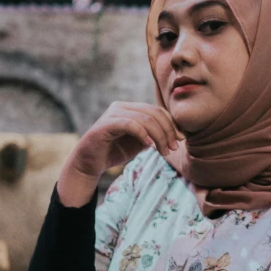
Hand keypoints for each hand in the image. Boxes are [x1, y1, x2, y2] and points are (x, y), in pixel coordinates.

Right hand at [66, 101, 186, 180]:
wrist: (89, 163)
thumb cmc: (114, 152)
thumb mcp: (139, 143)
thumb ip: (153, 135)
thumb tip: (176, 133)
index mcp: (131, 109)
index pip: (157, 111)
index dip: (172, 124)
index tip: (181, 140)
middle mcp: (122, 107)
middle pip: (154, 113)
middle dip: (168, 131)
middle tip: (174, 148)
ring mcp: (113, 113)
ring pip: (145, 119)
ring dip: (159, 136)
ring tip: (164, 151)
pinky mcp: (106, 124)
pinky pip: (130, 124)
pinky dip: (143, 134)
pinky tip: (149, 145)